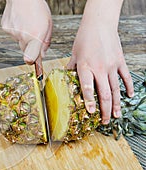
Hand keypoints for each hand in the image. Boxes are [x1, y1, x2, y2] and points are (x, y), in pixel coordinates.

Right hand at [1, 0, 51, 66]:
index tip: (33, 61)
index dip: (32, 61)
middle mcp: (23, 36)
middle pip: (25, 51)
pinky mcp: (5, 28)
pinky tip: (20, 20)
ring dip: (23, 36)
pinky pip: (12, 34)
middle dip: (30, 46)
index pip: (30, 58)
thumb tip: (41, 56)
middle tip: (33, 34)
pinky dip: (16, 29)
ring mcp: (12, 32)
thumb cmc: (37, 8)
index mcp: (36, 36)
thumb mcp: (48, 25)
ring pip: (19, 41)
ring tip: (27, 23)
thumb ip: (45, 43)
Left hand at [67, 0, 133, 123]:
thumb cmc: (84, 38)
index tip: (91, 113)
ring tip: (117, 115)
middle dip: (105, 109)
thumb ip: (71, 69)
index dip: (90, 101)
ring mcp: (112, 66)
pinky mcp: (120, 61)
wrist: (99, 24)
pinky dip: (128, 88)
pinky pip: (126, 77)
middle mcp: (99, 68)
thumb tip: (65, 79)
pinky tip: (129, 97)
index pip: (87, 87)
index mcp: (85, 67)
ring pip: (116, 89)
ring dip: (117, 104)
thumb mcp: (74, 55)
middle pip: (104, 93)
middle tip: (105, 121)